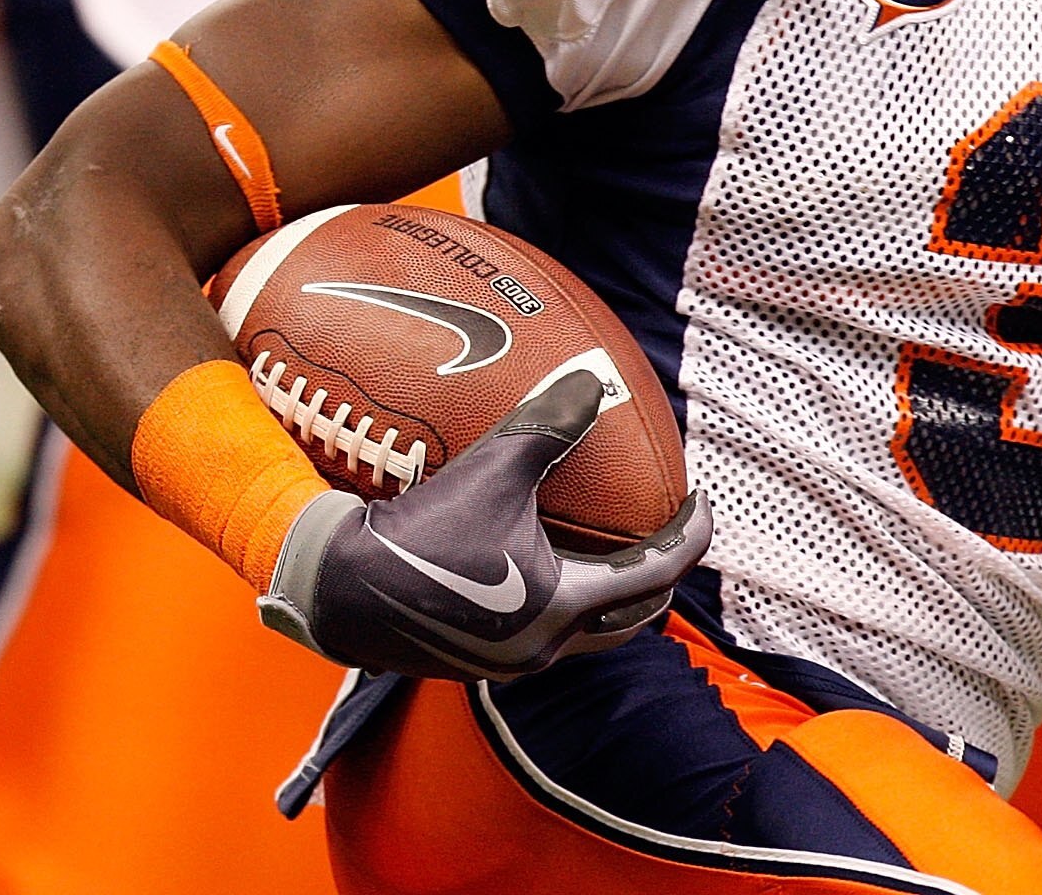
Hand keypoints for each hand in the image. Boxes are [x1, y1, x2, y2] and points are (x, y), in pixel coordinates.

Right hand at [256, 369, 710, 680]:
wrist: (338, 590)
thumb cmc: (420, 531)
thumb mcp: (491, 469)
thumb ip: (547, 426)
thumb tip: (594, 381)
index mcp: (564, 605)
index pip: (656, 575)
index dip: (690, 537)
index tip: (703, 503)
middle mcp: (546, 646)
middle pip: (632, 620)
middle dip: (660, 580)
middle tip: (669, 536)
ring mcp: (511, 661)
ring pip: (588, 636)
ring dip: (612, 599)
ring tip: (614, 554)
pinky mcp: (479, 661)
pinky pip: (546, 636)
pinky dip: (568, 606)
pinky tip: (544, 570)